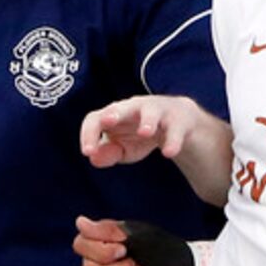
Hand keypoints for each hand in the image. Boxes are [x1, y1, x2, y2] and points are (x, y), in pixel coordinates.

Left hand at [80, 95, 203, 169]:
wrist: (176, 123)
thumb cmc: (140, 135)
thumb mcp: (122, 148)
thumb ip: (107, 153)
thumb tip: (93, 159)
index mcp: (114, 114)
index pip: (95, 119)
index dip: (89, 134)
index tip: (87, 152)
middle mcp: (133, 108)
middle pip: (121, 107)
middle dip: (114, 113)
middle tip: (107, 121)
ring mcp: (157, 111)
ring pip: (151, 112)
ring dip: (148, 121)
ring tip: (145, 133)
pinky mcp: (177, 120)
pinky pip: (175, 130)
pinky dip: (172, 141)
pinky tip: (169, 153)